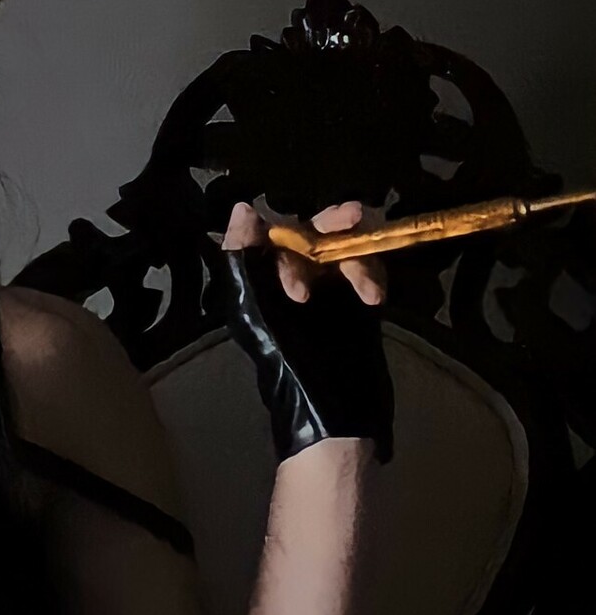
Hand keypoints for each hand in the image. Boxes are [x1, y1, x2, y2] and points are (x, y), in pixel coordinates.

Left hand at [214, 196, 394, 464]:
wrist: (331, 406)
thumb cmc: (285, 360)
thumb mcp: (251, 308)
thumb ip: (243, 259)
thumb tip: (242, 208)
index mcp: (259, 278)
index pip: (275, 233)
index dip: (289, 229)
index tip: (302, 238)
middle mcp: (292, 276)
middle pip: (315, 231)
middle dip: (334, 223)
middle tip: (354, 216)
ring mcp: (326, 286)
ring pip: (346, 246)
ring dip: (358, 257)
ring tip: (365, 289)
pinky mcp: (355, 298)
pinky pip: (368, 268)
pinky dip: (372, 275)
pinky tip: (372, 297)